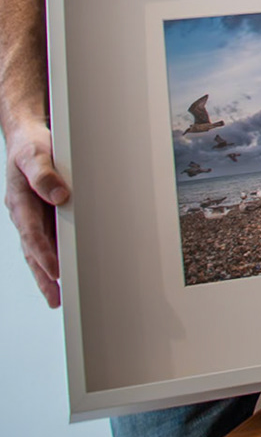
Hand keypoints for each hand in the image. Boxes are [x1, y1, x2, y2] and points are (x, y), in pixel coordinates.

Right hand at [4, 122, 66, 306]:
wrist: (27, 138)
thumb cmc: (31, 146)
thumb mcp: (35, 154)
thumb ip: (44, 173)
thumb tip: (59, 196)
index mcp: (19, 201)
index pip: (32, 233)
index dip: (43, 253)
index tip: (55, 271)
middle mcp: (24, 213)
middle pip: (33, 250)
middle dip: (43, 275)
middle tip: (56, 298)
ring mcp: (33, 216)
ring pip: (40, 249)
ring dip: (48, 272)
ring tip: (59, 296)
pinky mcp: (44, 214)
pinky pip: (49, 239)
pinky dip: (55, 256)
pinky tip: (64, 271)